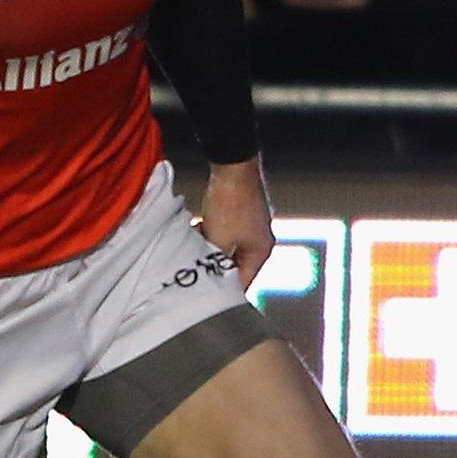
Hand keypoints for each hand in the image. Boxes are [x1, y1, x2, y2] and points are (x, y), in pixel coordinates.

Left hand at [197, 158, 274, 290]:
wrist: (232, 164)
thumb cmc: (230, 202)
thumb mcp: (219, 240)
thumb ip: (216, 263)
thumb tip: (211, 278)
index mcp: (261, 252)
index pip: (243, 282)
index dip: (223, 288)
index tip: (206, 292)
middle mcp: (261, 240)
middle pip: (235, 263)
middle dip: (213, 262)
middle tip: (196, 263)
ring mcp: (254, 224)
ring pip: (228, 245)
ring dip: (210, 245)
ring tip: (195, 240)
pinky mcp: (244, 212)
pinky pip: (227, 230)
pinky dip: (213, 231)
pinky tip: (198, 226)